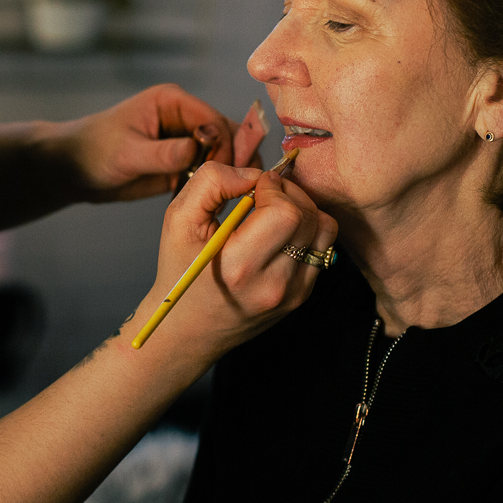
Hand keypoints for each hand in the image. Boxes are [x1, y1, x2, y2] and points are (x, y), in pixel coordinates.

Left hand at [55, 84, 234, 202]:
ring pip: (223, 152)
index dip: (224, 143)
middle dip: (235, 157)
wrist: (75, 170)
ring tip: (239, 194)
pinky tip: (222, 199)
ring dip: (231, 170)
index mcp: (171, 101)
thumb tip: (197, 151)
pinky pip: (210, 170)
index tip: (224, 170)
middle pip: (225, 133)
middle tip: (243, 185)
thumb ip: (163, 153)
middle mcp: (183, 117)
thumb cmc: (94, 151)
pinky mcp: (182, 162)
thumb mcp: (128, 153)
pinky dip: (218, 182)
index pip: (212, 118)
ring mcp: (185, 140)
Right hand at [135, 161, 338, 361]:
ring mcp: (293, 294)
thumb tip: (253, 173)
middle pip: (309, 216)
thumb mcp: (178, 220)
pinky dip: (306, 230)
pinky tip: (279, 232)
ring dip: (303, 208)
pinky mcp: (302, 296)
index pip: (286, 213)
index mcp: (240, 267)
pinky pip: (322, 248)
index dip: (273, 187)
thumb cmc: (180, 272)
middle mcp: (273, 285)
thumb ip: (211, 182)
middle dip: (289, 192)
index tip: (254, 186)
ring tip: (275, 209)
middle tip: (265, 193)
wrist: (188, 329)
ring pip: (324, 229)